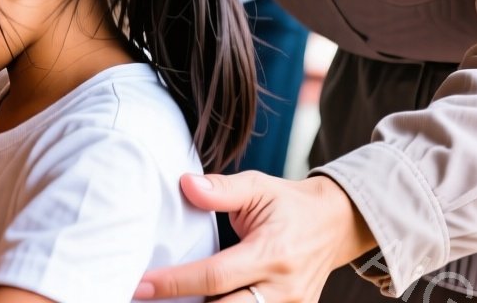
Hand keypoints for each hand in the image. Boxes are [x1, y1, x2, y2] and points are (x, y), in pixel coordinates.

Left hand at [135, 173, 376, 301]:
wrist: (336, 223)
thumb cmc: (288, 204)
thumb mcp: (257, 187)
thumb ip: (221, 189)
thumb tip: (185, 185)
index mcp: (272, 254)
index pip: (215, 276)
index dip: (175, 284)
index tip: (140, 286)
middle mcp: (284, 288)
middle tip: (143, 298)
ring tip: (168, 301)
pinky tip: (198, 302)